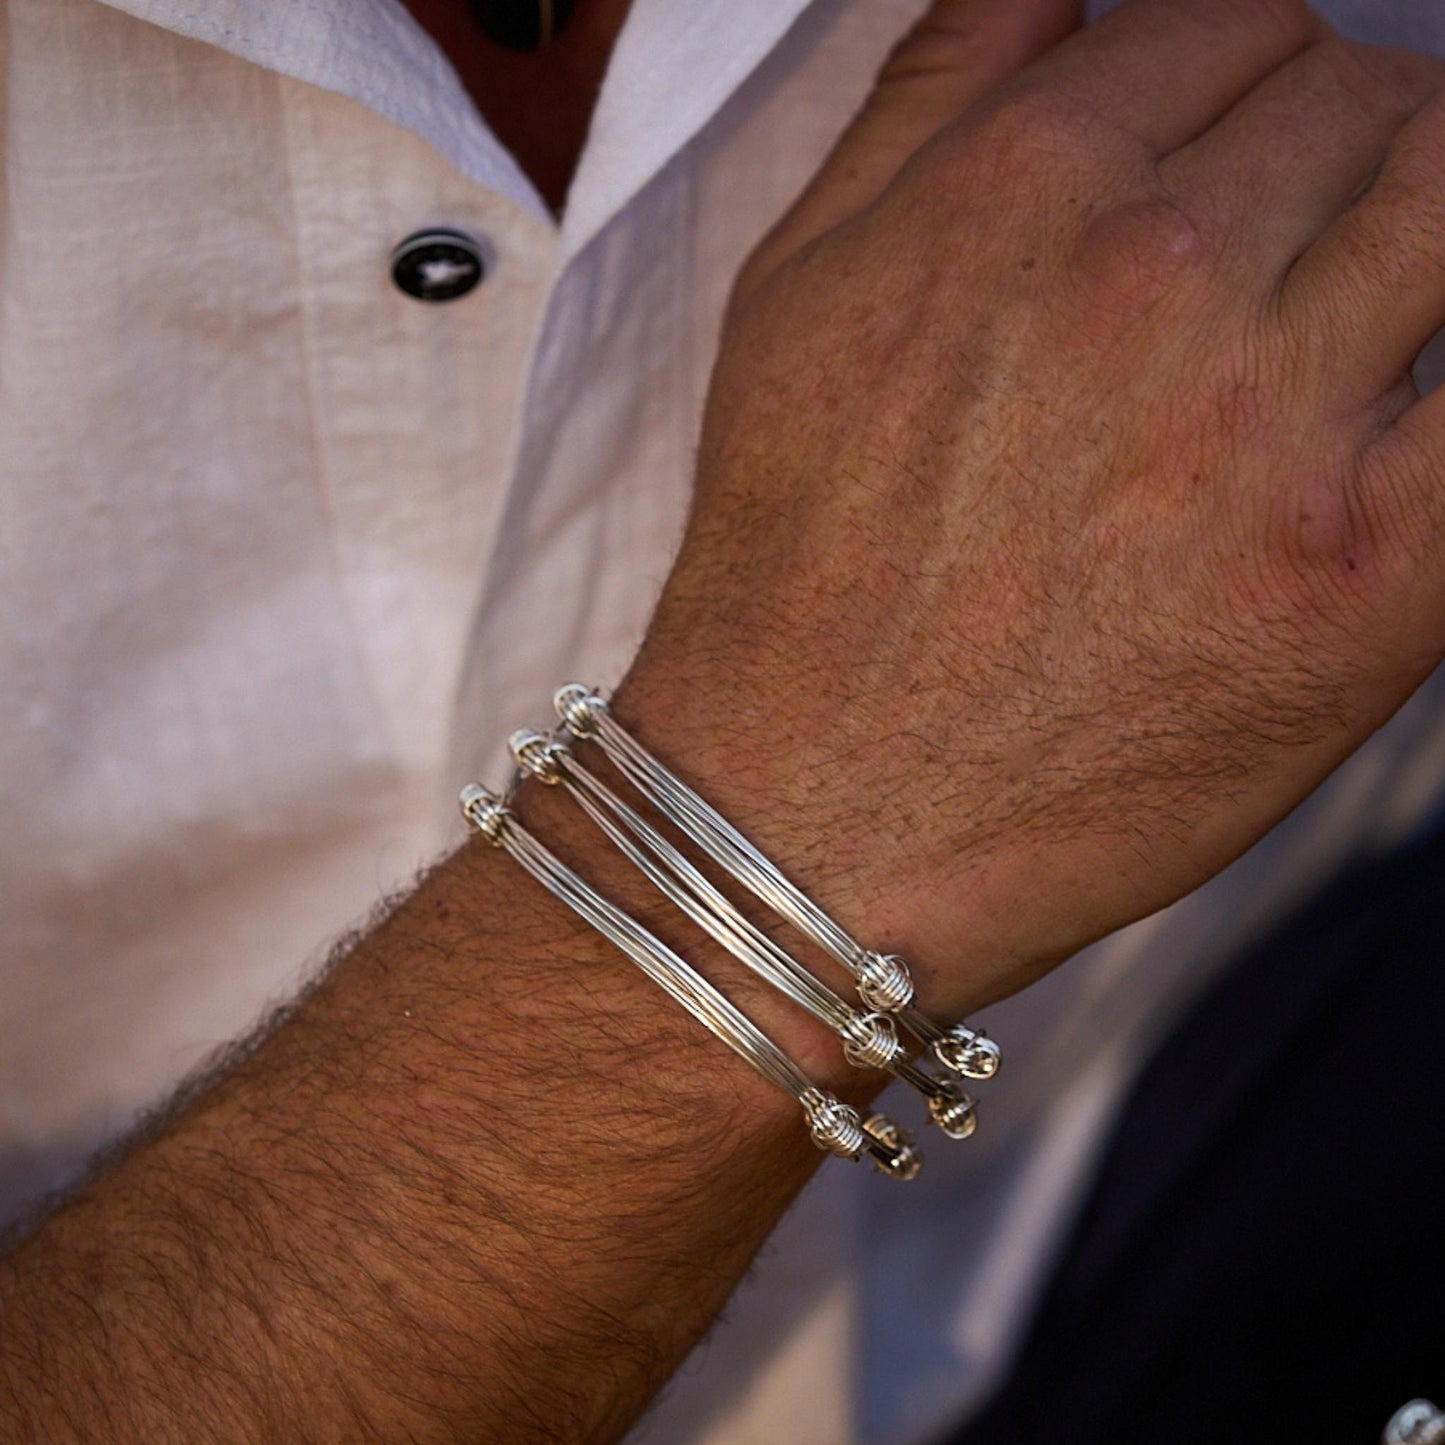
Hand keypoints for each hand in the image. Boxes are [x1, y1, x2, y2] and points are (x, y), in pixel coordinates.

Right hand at [621, 0, 1444, 1018]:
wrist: (807, 809)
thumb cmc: (789, 567)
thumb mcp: (795, 293)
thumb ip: (930, 97)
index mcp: (1022, 190)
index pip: (1237, 16)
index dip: (1238, 77)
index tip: (1223, 154)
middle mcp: (1159, 281)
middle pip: (1365, 101)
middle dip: (1331, 153)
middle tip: (1277, 255)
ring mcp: (1277, 430)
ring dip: (1418, 237)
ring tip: (1340, 326)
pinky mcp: (1366, 586)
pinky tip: (1391, 421)